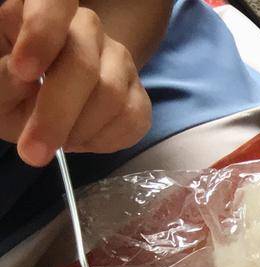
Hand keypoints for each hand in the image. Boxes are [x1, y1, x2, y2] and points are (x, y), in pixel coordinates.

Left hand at [0, 0, 150, 165]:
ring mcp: (118, 57)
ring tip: (56, 142)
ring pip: (112, 95)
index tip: (23, 72)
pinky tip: (80, 140)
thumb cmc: (14, 91)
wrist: (48, 107)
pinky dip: (103, 141)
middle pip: (83, 62)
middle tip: (33, 151)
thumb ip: (4, 79)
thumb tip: (25, 80)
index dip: (42, 33)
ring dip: (78, 131)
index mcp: (39, 11)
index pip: (53, 3)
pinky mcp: (139, 92)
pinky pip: (132, 119)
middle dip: (56, 112)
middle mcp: (85, 26)